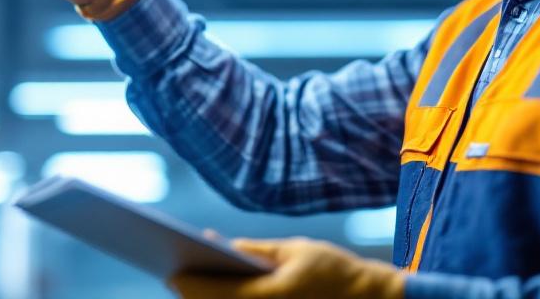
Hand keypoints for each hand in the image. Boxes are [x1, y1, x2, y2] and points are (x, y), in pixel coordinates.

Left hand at [169, 237, 404, 298]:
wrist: (368, 298)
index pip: (216, 292)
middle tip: (174, 276)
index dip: (189, 283)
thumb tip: (223, 245)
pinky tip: (221, 292)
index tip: (171, 273)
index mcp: (267, 294)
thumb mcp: (293, 250)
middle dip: (195, 292)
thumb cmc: (333, 270)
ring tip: (192, 285)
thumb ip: (256, 251)